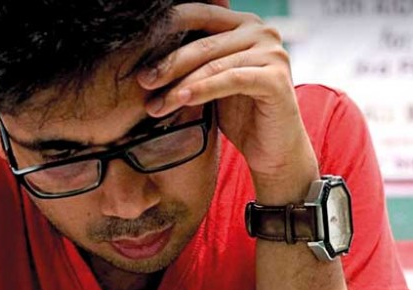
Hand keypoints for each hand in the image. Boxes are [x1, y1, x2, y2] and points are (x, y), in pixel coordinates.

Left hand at [137, 2, 318, 201]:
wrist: (273, 151)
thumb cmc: (241, 115)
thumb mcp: (212, 80)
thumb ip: (194, 60)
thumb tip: (148, 50)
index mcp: (244, 24)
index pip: (198, 15)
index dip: (167, 29)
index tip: (137, 49)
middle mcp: (262, 30)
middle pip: (202, 43)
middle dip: (168, 63)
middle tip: (141, 80)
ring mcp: (272, 53)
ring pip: (212, 64)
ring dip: (178, 85)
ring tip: (155, 104)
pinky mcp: (275, 78)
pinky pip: (230, 80)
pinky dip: (202, 89)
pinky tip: (181, 100)